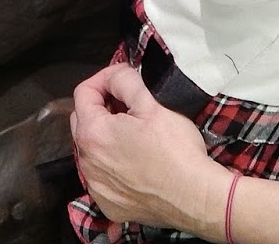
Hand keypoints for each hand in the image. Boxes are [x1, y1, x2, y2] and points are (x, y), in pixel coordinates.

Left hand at [69, 63, 227, 234]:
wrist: (196, 197)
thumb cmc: (176, 150)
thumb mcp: (151, 103)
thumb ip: (125, 81)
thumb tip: (116, 74)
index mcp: (93, 133)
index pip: (83, 93)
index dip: (103, 79)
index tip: (121, 78)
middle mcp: (87, 162)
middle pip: (83, 122)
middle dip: (100, 107)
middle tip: (128, 104)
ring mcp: (96, 187)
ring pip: (91, 151)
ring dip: (105, 138)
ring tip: (133, 133)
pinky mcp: (108, 204)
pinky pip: (102, 177)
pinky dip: (112, 167)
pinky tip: (134, 163)